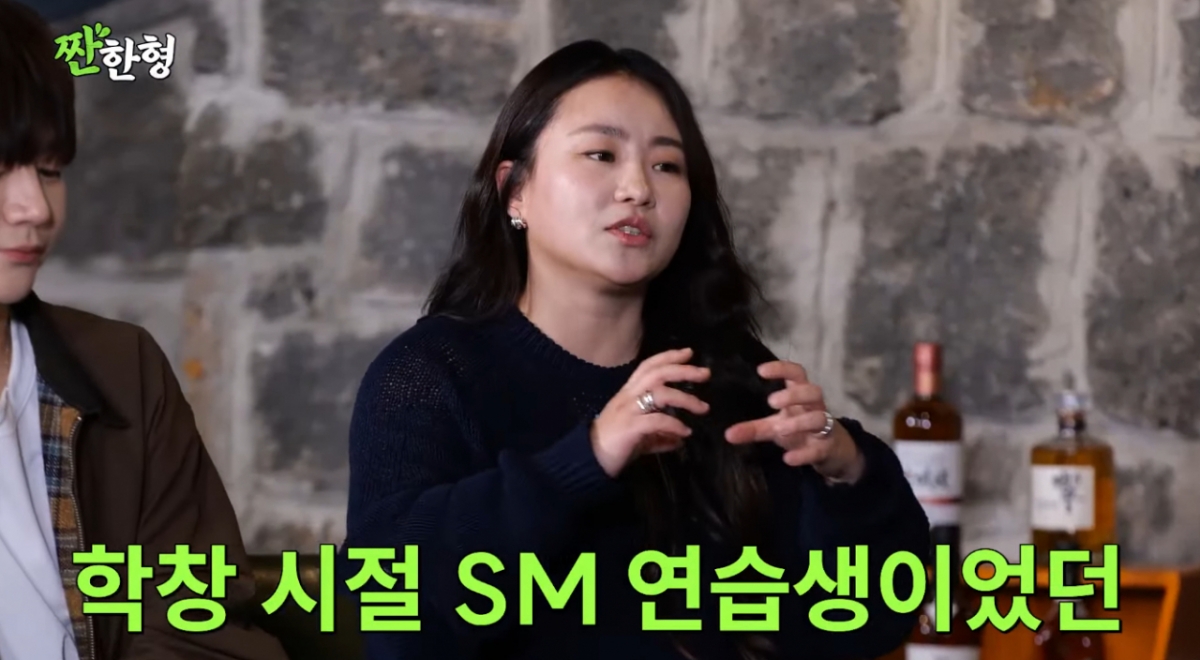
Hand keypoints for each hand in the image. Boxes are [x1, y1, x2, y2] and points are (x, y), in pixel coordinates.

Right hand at [590, 347, 710, 476]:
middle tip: (705, 373)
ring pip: (661, 393)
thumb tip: (680, 440)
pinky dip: (675, 425)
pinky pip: (657, 421)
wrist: (589, 459)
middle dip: (683, 370)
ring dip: (685, 399)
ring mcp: (628, 410)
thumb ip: (659, 435)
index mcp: (629, 393)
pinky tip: (685, 433)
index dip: (668, 357)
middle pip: (658, 374)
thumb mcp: (640, 436)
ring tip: (703, 408)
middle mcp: (628, 396)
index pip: (649, 366)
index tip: (689, 352)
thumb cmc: (613, 444)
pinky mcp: (630, 427)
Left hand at [724, 360, 863, 482]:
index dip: (782, 369)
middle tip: (771, 402)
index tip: (760, 370)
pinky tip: (788, 459)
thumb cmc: (800, 430)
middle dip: (794, 395)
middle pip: (813, 391)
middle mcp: (815, 407)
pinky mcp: (827, 448)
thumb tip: (728, 435)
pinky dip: (804, 454)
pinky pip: (818, 449)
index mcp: (802, 396)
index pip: (797, 374)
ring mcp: (824, 427)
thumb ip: (753, 429)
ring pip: (819, 418)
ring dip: (799, 422)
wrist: (832, 452)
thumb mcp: (775, 428)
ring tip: (779, 429)